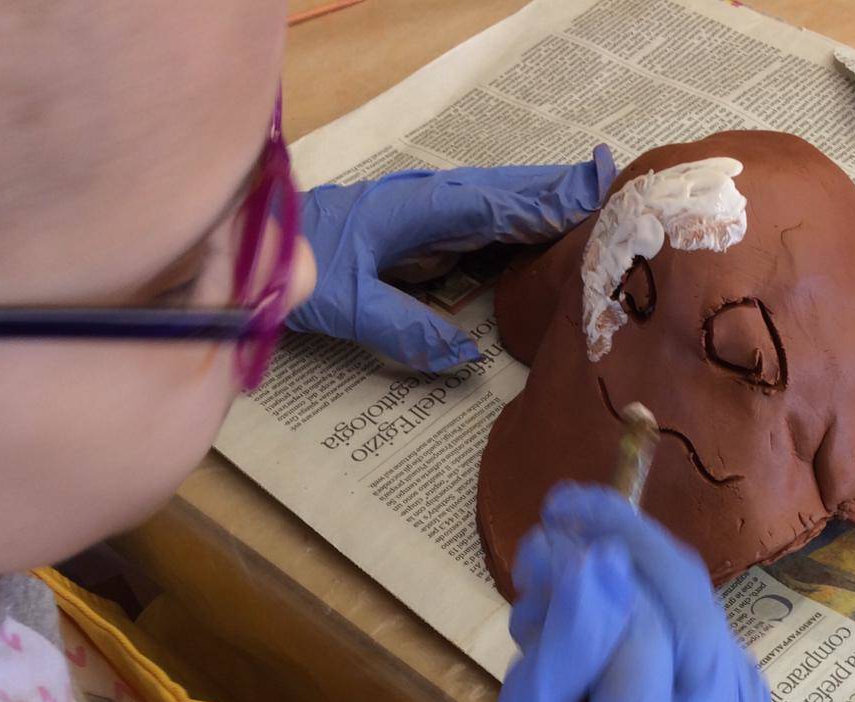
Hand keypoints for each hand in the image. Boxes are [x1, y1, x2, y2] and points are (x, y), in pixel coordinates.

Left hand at [286, 147, 615, 371]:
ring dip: (541, 209)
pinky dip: (515, 232)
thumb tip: (466, 359)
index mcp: (414, 210)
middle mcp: (426, 205)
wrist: (240, 257)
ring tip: (595, 212)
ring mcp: (422, 219)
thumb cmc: (289, 271)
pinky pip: (479, 232)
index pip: (494, 204)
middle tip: (614, 190)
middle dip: (557, 193)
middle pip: (504, 195)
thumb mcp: (344, 305)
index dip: (544, 202)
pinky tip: (539, 243)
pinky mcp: (417, 239)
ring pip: (495, 209)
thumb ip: (403, 329)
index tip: (594, 196)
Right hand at [478, 484, 772, 701]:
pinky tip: (586, 583)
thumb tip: (588, 558)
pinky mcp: (738, 681)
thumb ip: (557, 661)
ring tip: (555, 549)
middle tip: (561, 505)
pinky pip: (691, 610)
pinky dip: (640, 580)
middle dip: (628, 541)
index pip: (636, 663)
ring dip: (629, 554)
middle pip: (687, 612)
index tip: (543, 540)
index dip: (595, 593)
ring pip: (694, 601)